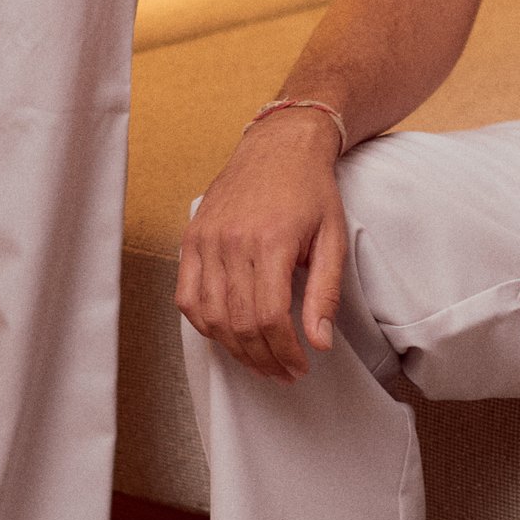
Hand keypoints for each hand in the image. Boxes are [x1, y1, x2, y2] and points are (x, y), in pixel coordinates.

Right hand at [177, 112, 349, 381]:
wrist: (280, 146)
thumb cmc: (311, 191)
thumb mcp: (333, 239)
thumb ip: (325, 293)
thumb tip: (318, 343)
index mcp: (271, 240)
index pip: (269, 316)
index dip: (283, 351)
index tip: (299, 367)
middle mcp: (232, 241)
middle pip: (239, 321)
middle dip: (262, 357)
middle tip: (282, 373)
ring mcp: (206, 239)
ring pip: (209, 315)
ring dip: (233, 348)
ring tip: (258, 361)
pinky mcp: (192, 238)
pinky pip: (186, 295)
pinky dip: (203, 323)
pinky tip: (226, 334)